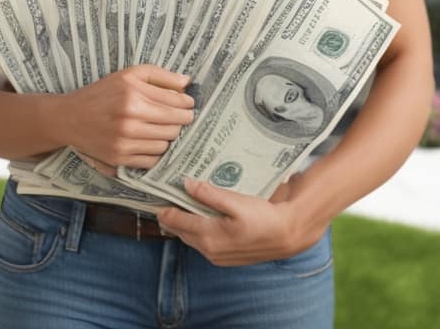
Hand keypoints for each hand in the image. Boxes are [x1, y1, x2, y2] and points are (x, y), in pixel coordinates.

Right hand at [59, 64, 194, 175]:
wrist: (69, 117)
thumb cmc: (102, 92)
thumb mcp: (128, 74)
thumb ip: (159, 75)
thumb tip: (187, 82)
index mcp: (134, 95)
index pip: (176, 103)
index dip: (187, 104)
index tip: (188, 104)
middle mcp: (130, 119)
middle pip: (175, 125)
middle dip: (181, 120)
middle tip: (179, 116)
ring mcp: (125, 142)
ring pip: (166, 144)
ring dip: (168, 136)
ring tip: (161, 127)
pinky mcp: (120, 159)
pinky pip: (153, 160)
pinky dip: (156, 151)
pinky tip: (150, 140)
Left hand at [155, 174, 329, 266]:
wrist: (286, 235)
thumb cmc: (262, 217)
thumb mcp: (235, 202)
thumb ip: (209, 194)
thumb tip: (186, 184)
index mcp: (208, 237)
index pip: (175, 222)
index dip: (163, 208)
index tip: (153, 194)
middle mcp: (209, 250)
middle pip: (181, 231)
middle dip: (172, 214)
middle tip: (166, 194)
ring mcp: (217, 255)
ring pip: (191, 236)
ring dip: (185, 221)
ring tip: (181, 201)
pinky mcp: (225, 256)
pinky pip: (203, 241)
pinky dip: (197, 228)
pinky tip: (201, 214)